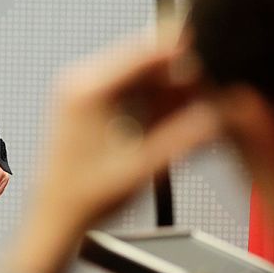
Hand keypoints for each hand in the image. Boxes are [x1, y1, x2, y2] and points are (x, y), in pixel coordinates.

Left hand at [4, 28, 220, 272]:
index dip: (181, 52)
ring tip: (191, 107)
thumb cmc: (83, 199)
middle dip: (175, 73)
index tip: (209, 56)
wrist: (55, 220)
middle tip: (207, 88)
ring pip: (134, 73)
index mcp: (86, 90)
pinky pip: (123, 87)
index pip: (143, 52)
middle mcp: (77, 83)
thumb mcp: (143, 167)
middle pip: (140, 59)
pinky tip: (167, 117)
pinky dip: (148, 97)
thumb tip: (218, 117)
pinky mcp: (82, 104)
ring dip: (164, 86)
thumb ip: (184, 138)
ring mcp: (77, 91)